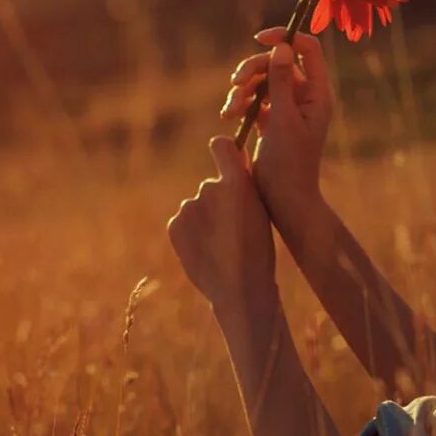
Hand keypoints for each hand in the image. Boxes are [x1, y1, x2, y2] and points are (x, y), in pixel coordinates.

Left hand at [167, 136, 277, 310]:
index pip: (221, 146)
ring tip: (222, 245)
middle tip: (233, 229)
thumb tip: (235, 153)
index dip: (224, 152)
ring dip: (207, 220)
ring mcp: (189, 207)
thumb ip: (245, 180)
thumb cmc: (258, 249)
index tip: (227, 159)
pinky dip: (193, 233)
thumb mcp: (261, 211)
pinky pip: (185, 222)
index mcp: (237, 183)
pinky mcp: (175, 225)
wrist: (239, 289)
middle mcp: (209, 189)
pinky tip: (207, 251)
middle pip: (212, 186)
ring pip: (198, 206)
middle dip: (220, 201)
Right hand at [221, 28, 331, 220]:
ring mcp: (287, 107)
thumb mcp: (282, 119)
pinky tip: (229, 116)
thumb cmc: (289, 163)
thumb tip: (282, 47)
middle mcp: (305, 97)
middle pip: (277, 62)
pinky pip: (253, 99)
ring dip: (241, 90)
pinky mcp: (270, 120)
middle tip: (235, 84)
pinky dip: (240, 104)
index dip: (285, 38)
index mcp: (317, 93)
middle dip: (252, 70)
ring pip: (261, 81)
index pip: (308, 50)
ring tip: (230, 110)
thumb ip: (282, 82)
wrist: (284, 200)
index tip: (259, 39)